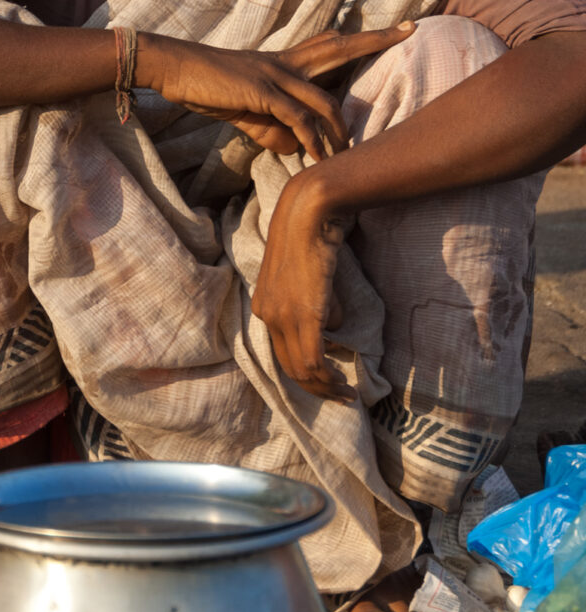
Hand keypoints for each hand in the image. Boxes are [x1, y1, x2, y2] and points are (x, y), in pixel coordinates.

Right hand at [140, 23, 414, 162]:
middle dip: (377, 38)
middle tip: (411, 28)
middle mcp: (286, 62)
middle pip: (341, 47)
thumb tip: (294, 149)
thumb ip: (272, 127)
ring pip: (324, 99)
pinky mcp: (261, 92)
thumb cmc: (206, 86)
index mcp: (284, 61)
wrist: (174, 68)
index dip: (362, 35)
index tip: (395, 26)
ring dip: (341, 129)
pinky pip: (297, 119)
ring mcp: (275, 75)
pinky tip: (318, 157)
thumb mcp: (245, 110)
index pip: (331, 43)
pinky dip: (312, 140)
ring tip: (349, 152)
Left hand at [251, 173, 353, 401]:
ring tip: (346, 394)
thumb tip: (333, 329)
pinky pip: (312, 359)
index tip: (326, 383)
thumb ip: (320, 305)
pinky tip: (343, 384)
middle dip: (315, 388)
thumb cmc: (313, 237)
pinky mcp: (302, 314)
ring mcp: (282, 316)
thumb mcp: (312, 278)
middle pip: (288, 366)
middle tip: (339, 397)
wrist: (308, 214)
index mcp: (266, 306)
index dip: (304, 373)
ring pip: (301, 368)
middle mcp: (268, 315)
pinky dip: (327, 377)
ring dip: (325, 386)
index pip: (282, 351)